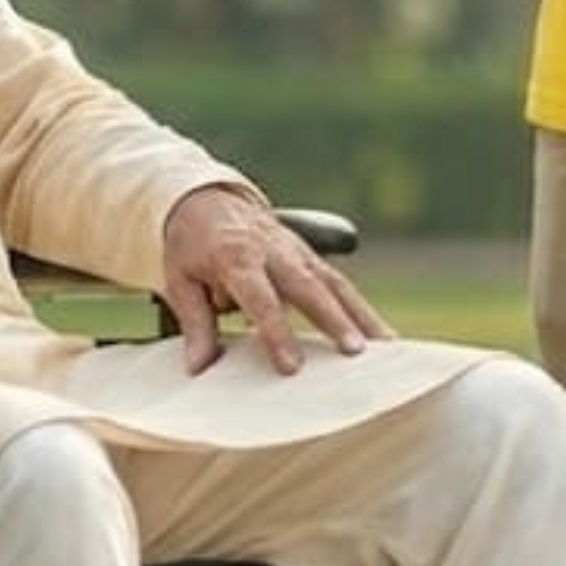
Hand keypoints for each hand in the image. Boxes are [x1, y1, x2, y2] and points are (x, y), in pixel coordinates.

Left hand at [159, 186, 391, 376]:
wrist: (205, 199)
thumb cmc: (190, 245)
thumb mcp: (180, 280)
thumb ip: (194, 323)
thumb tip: (198, 367)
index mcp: (236, 257)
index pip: (260, 298)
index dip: (276, 332)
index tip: (292, 367)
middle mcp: (273, 251)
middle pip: (309, 288)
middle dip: (334, 320)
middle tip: (355, 352)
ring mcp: (296, 251)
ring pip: (334, 283)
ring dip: (361, 314)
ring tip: (386, 347)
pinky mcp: (309, 255)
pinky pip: (339, 282)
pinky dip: (361, 308)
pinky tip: (381, 335)